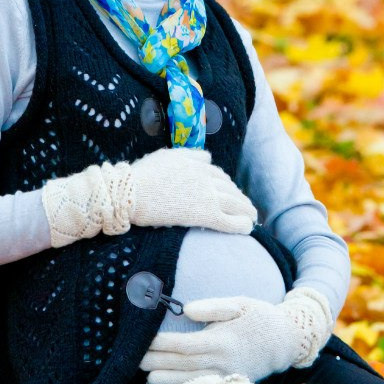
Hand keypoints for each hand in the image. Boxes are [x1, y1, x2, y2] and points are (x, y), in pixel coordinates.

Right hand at [130, 149, 254, 232]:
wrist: (131, 192)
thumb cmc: (141, 176)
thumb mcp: (165, 156)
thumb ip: (187, 155)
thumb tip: (207, 157)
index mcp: (194, 162)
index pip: (216, 172)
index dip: (225, 183)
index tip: (229, 190)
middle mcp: (204, 176)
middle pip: (229, 186)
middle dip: (239, 196)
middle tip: (245, 205)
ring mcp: (206, 194)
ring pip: (234, 201)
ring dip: (246, 209)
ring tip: (252, 216)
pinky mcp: (204, 213)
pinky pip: (229, 220)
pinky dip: (241, 224)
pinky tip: (248, 228)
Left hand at [140, 287, 332, 383]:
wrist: (286, 342)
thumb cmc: (260, 317)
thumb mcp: (241, 304)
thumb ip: (213, 307)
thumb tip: (186, 310)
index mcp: (222, 341)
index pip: (184, 345)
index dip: (162, 344)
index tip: (144, 340)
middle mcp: (221, 362)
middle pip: (181, 365)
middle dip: (156, 362)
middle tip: (133, 360)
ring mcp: (224, 376)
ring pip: (188, 382)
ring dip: (164, 380)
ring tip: (144, 375)